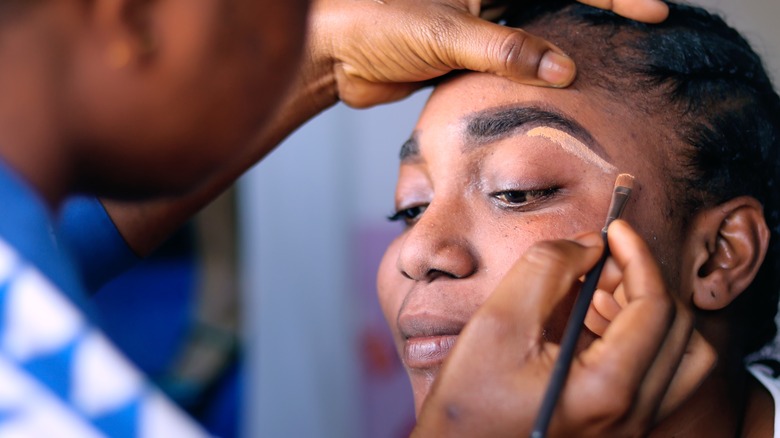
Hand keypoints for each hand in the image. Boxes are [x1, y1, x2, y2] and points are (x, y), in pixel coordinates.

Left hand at [303, 0, 669, 107]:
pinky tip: (561, 89)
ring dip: (569, 49)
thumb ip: (505, 50)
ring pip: (537, 35)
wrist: (334, 55)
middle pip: (556, 1)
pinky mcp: (467, 56)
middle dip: (600, 14)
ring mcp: (479, 25)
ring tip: (611, 68)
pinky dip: (535, 75)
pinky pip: (513, 63)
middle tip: (645, 35)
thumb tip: (564, 69)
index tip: (649, 12)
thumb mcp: (445, 32)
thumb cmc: (375, 23)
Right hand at [412, 220, 714, 436]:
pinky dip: (636, 337)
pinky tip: (590, 321)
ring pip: (679, 358)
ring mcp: (628, 426)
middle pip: (681, 331)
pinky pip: (654, 376)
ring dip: (648, 313)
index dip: (638, 256)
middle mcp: (631, 414)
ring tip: (599, 292)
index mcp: (608, 388)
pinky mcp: (617, 427)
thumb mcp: (499, 320)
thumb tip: (590, 245)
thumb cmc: (469, 401)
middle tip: (604, 261)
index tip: (615, 231)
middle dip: (645, 282)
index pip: (655, 306)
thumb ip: (547, 269)